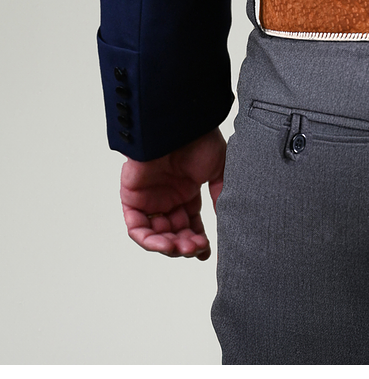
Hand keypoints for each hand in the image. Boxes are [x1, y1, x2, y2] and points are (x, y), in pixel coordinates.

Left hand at [120, 128, 226, 259]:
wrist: (179, 125)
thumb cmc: (199, 139)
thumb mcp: (219, 169)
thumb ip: (221, 195)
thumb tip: (226, 221)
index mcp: (186, 190)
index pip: (190, 224)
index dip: (197, 241)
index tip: (206, 253)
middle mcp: (167, 196)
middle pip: (174, 232)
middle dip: (185, 245)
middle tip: (196, 248)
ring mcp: (149, 198)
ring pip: (155, 234)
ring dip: (168, 246)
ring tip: (182, 248)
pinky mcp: (132, 197)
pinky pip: (136, 227)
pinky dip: (148, 240)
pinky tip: (165, 244)